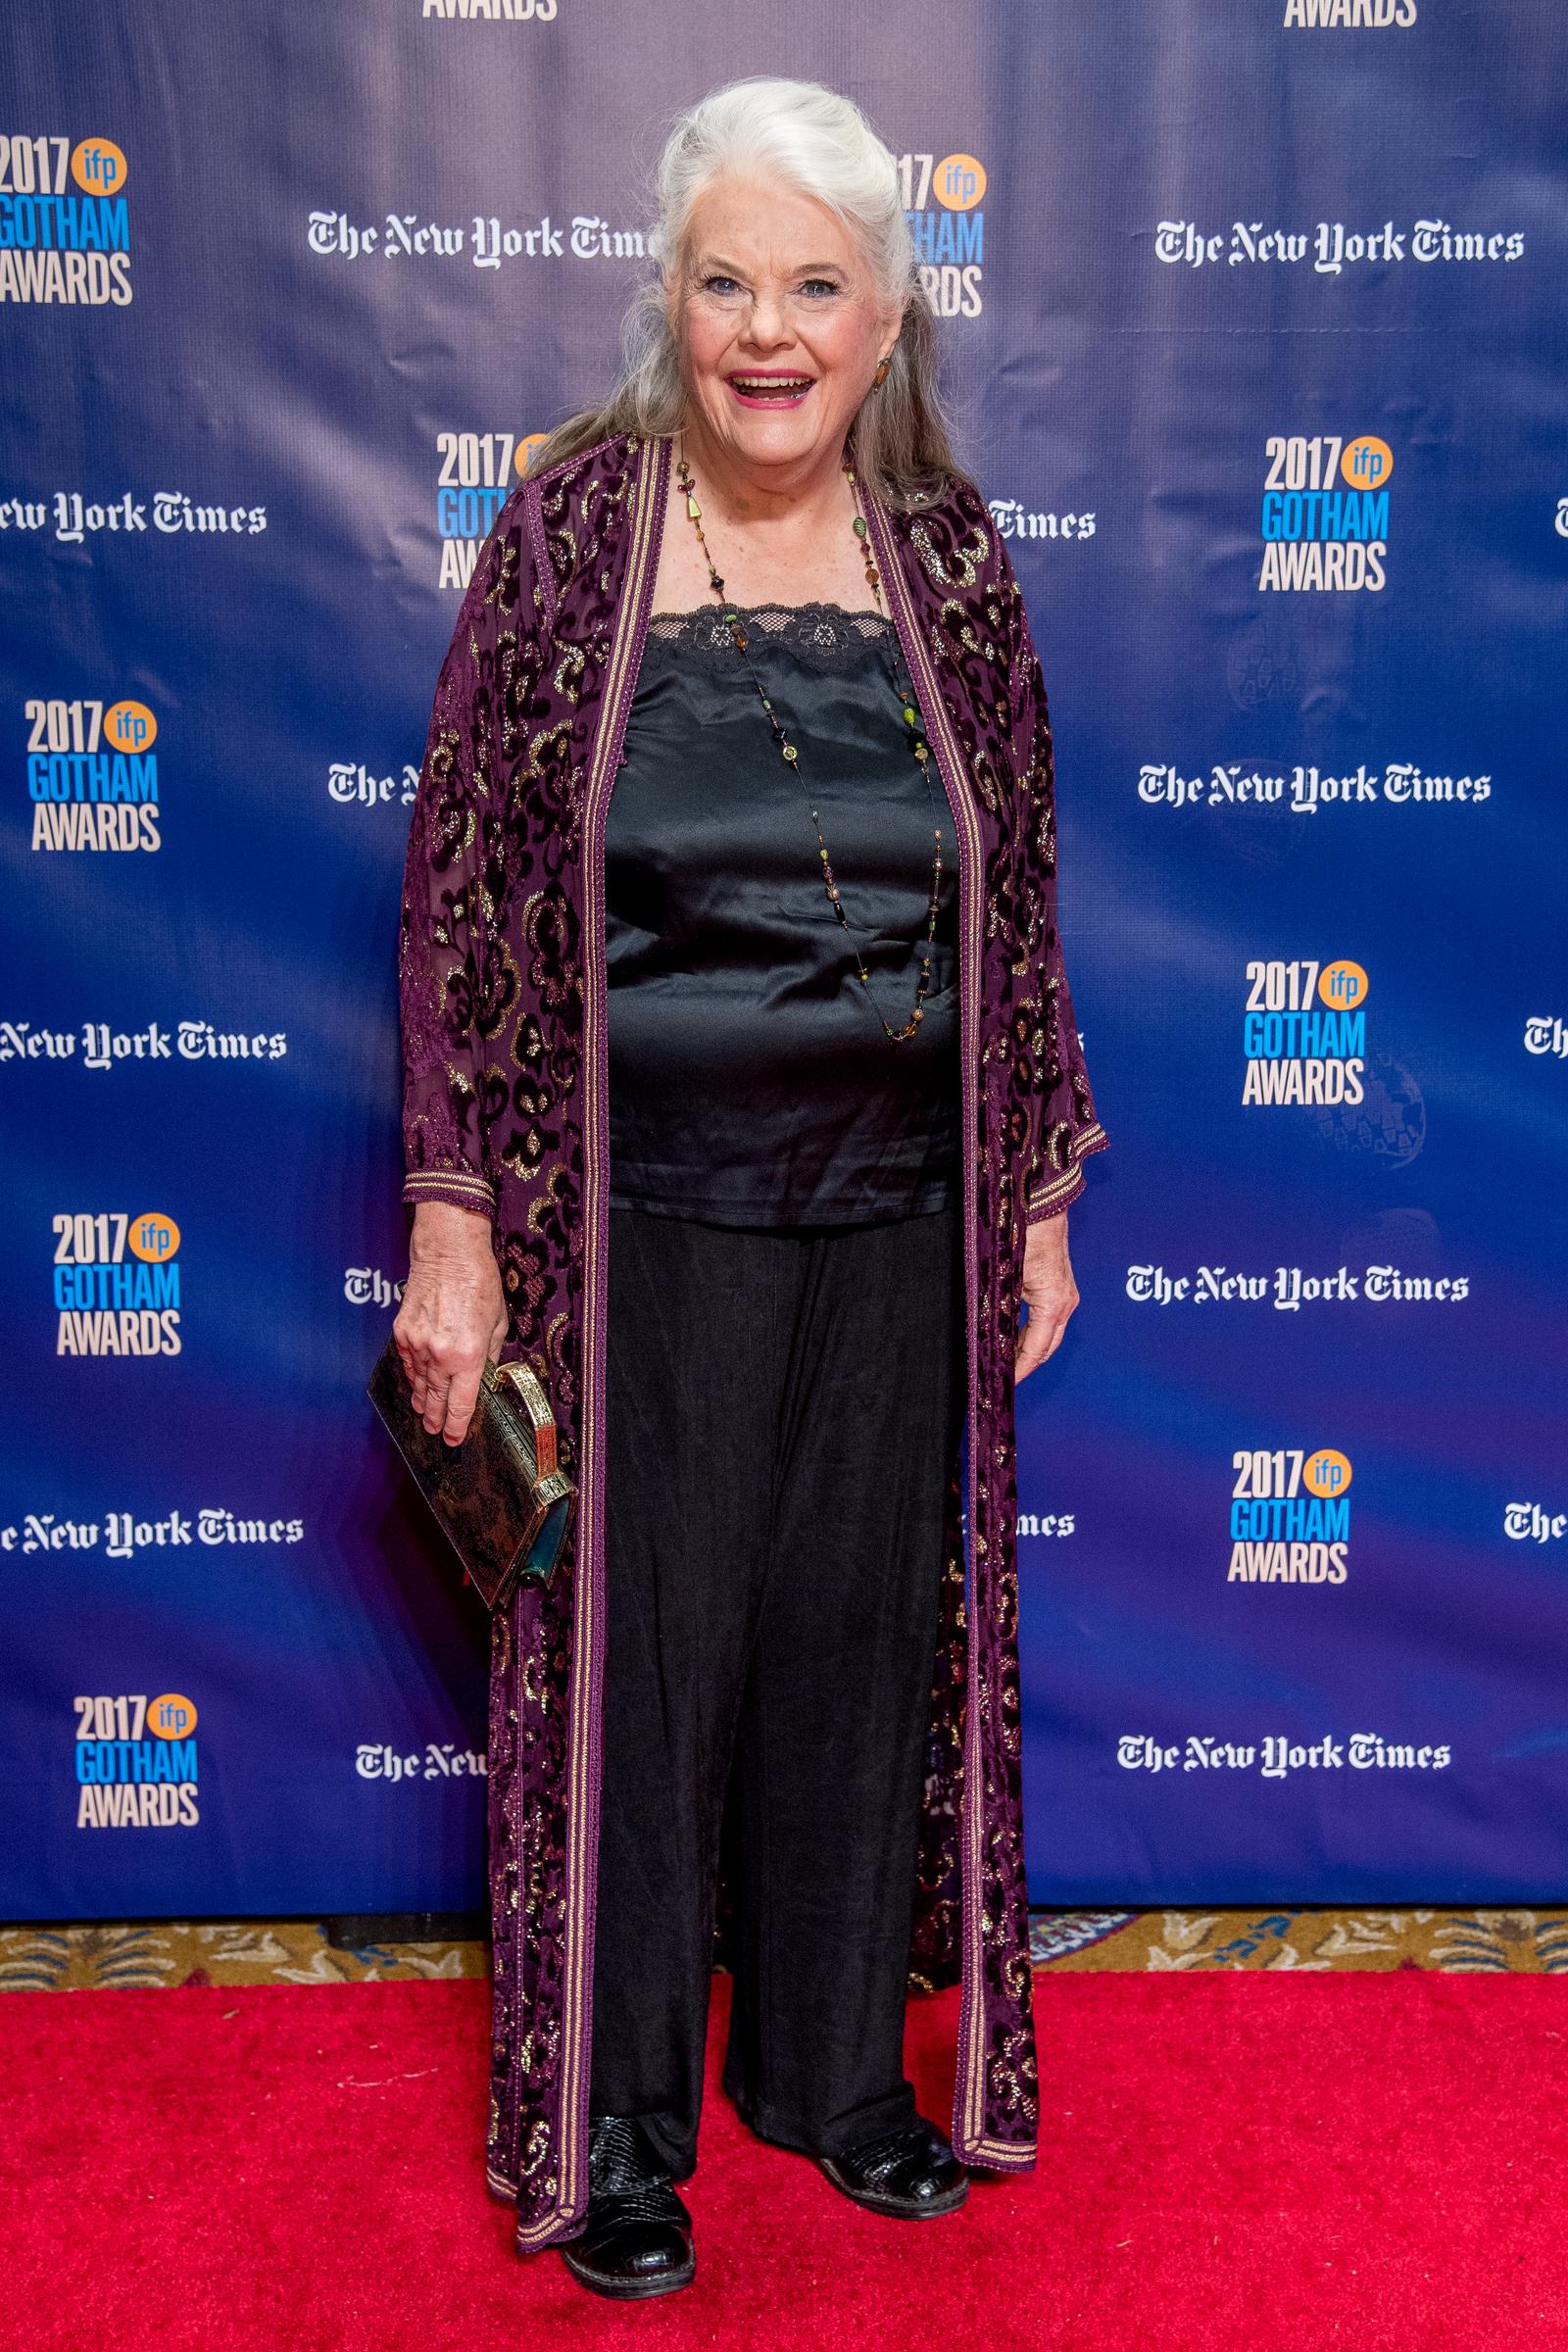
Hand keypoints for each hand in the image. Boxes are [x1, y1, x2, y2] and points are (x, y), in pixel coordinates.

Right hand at [392, 1201, 508, 1445]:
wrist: (448, 1253)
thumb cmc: (478, 1283)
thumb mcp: (497, 1323)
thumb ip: (489, 1356)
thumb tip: (484, 1377)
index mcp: (469, 1355)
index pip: (461, 1403)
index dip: (457, 1425)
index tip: (455, 1438)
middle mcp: (440, 1355)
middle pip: (437, 1399)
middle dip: (437, 1419)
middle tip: (437, 1432)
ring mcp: (417, 1345)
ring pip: (419, 1384)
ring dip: (423, 1401)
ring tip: (425, 1414)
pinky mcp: (402, 1333)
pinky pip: (407, 1364)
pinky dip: (412, 1377)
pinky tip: (416, 1386)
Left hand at [1015, 1210, 1078, 1381]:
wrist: (1039, 1203)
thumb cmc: (1023, 1234)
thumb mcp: (1004, 1276)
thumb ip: (998, 1308)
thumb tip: (984, 1335)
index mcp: (1053, 1304)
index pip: (1035, 1350)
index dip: (1018, 1369)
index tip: (1003, 1382)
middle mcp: (1065, 1303)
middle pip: (1046, 1348)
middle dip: (1024, 1364)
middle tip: (1001, 1377)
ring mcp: (1066, 1295)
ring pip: (1048, 1335)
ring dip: (1027, 1348)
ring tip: (1004, 1360)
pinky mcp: (1061, 1286)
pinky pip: (1048, 1320)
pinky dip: (1031, 1332)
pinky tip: (1013, 1336)